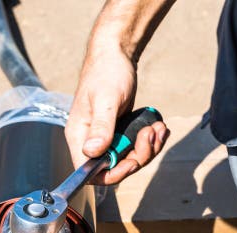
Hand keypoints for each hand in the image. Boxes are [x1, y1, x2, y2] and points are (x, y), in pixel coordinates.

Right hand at [65, 48, 168, 184]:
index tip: (132, 161)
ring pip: (128, 159)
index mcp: (79, 137)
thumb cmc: (106, 72)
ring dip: (148, 147)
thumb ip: (101, 127)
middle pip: (114, 168)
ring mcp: (105, 138)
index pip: (89, 172)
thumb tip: (92, 152)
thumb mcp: (106, 100)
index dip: (112, 173)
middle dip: (138, 156)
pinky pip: (135, 147)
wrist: (115, 55)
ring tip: (157, 126)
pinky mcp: (119, 133)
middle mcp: (90, 141)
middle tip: (150, 133)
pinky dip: (150, 140)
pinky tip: (157, 126)